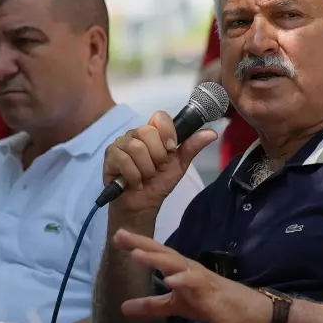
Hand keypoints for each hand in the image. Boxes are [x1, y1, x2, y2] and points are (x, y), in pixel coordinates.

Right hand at [102, 111, 216, 215]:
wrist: (142, 206)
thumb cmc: (159, 183)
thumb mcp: (179, 165)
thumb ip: (192, 147)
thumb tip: (212, 133)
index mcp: (152, 133)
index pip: (159, 117)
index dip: (167, 132)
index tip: (171, 149)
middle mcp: (134, 134)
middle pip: (147, 131)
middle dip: (157, 156)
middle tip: (157, 169)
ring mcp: (120, 144)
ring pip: (136, 147)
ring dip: (146, 169)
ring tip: (145, 178)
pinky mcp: (109, 157)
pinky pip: (124, 160)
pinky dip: (134, 176)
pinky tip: (134, 183)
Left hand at [113, 229, 270, 322]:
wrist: (241, 309)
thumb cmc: (207, 301)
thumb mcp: (174, 305)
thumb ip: (151, 305)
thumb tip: (123, 308)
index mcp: (177, 267)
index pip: (154, 252)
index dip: (136, 243)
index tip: (116, 235)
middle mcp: (185, 266)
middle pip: (161, 251)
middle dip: (141, 243)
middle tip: (120, 235)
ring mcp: (197, 276)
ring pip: (175, 262)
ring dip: (156, 258)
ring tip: (136, 255)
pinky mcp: (208, 289)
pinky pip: (194, 282)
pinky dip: (182, 279)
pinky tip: (169, 280)